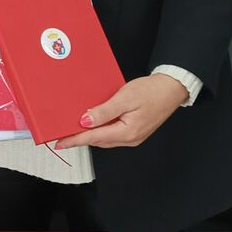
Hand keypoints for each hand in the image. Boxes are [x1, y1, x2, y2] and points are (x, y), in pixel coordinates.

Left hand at [53, 74, 188, 150]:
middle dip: (80, 138)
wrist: (171, 89)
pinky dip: (101, 130)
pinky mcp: (134, 131)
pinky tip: (93, 123)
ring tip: (73, 129)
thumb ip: (104, 111)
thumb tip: (85, 122)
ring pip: (105, 138)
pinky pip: (112, 134)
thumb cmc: (151, 91)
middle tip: (62, 134)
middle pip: (98, 140)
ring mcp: (133, 137)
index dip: (75, 139)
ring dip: (90, 134)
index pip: (94, 137)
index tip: (60, 142)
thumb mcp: (125, 98)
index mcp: (127, 132)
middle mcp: (130, 139)